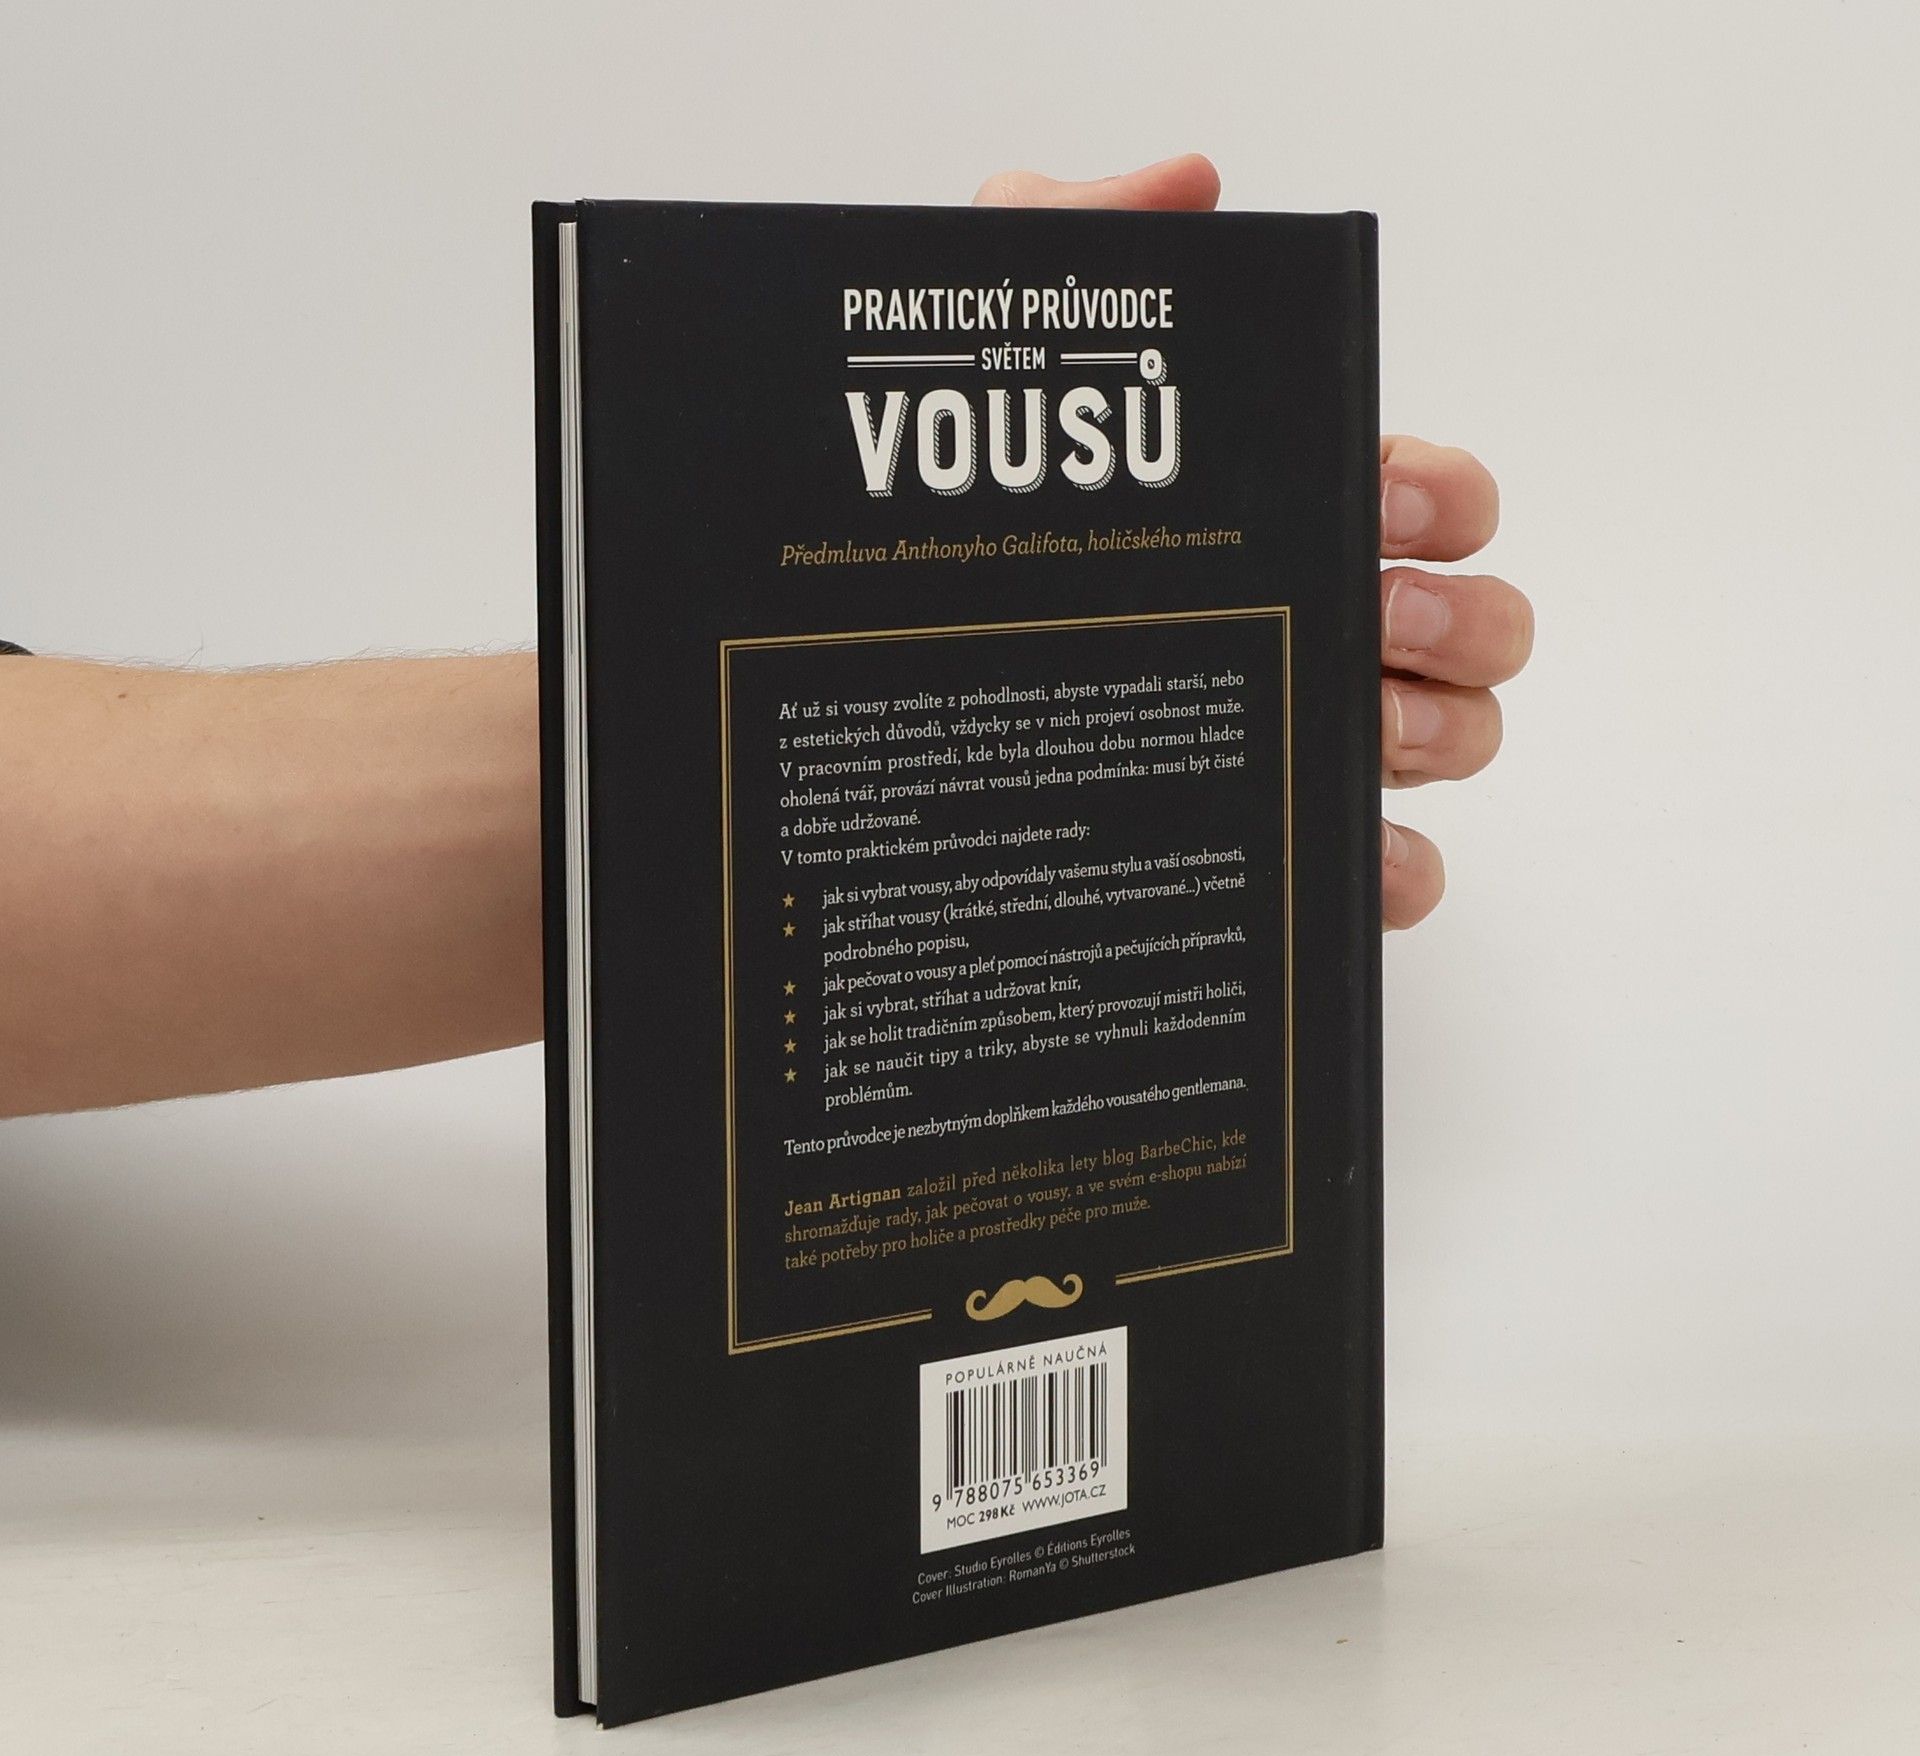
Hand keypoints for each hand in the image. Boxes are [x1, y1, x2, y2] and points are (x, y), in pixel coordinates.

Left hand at [974, 156, 1533, 931]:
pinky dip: (1394, 871)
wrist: (826, 720)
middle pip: (1472, 626)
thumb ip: (1071, 240)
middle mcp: (1299, 632)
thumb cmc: (917, 533)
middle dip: (1458, 616)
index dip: (1442, 497)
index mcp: (1272, 521)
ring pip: (1451, 741)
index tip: (1380, 498)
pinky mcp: (1254, 855)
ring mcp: (1286, 748)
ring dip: (1441, 731)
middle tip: (1371, 612)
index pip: (1428, 498)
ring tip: (1356, 724)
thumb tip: (1188, 184)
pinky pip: (1376, 874)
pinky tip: (1358, 861)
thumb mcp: (979, 360)